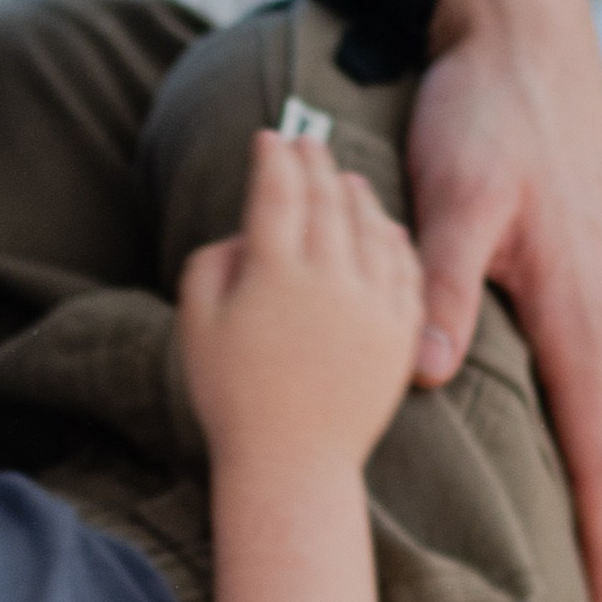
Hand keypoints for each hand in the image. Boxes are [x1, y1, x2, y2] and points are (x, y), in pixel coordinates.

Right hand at [176, 121, 422, 474]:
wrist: (293, 464)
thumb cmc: (232, 398)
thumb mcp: (197, 325)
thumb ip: (212, 265)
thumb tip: (245, 235)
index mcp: (275, 273)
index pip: (277, 192)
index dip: (272, 159)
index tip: (268, 138)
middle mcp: (330, 278)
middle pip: (326, 200)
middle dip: (314, 163)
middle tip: (305, 142)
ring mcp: (373, 303)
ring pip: (370, 227)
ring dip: (355, 194)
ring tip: (343, 177)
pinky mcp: (401, 331)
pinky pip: (404, 267)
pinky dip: (393, 238)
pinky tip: (384, 226)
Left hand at [407, 0, 601, 601]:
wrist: (525, 34)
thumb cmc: (489, 114)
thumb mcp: (459, 199)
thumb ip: (443, 289)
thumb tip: (435, 378)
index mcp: (578, 317)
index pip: (596, 457)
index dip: (596, 541)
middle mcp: (598, 320)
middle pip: (586, 445)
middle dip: (573, 524)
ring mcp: (589, 298)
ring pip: (566, 401)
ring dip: (549, 461)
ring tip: (524, 534)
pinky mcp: (570, 275)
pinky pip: (556, 362)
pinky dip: (535, 402)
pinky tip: (500, 423)